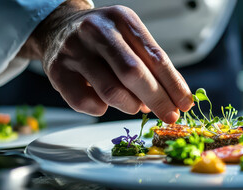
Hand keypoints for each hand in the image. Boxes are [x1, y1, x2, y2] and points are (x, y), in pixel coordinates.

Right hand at [18, 0, 192, 122]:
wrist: (58, 27)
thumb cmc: (103, 38)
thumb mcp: (130, 38)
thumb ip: (151, 65)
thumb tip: (175, 99)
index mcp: (122, 19)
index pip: (155, 57)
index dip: (173, 85)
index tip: (185, 104)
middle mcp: (97, 31)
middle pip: (134, 73)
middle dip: (158, 100)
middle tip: (170, 116)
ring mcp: (74, 50)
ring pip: (112, 91)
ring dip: (131, 106)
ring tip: (135, 105)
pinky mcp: (57, 71)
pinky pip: (85, 103)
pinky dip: (102, 109)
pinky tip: (105, 102)